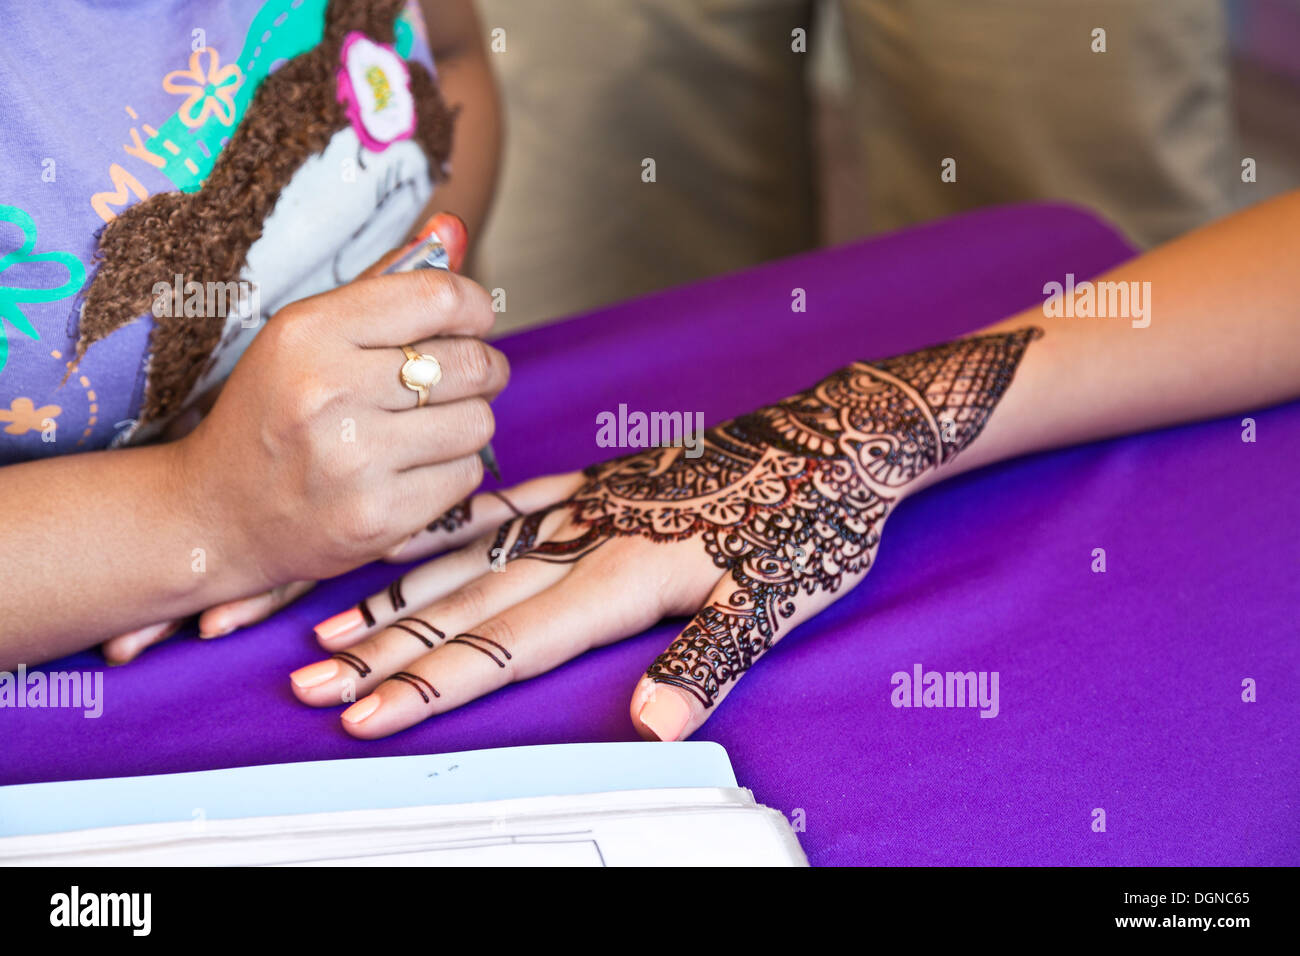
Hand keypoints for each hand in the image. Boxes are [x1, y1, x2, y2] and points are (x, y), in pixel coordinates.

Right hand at [101, 214, 503, 661]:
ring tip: (432, 426)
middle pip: (471, 363)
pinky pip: (465, 476)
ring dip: (469, 422)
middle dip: (483, 369)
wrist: (215, 515)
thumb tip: (453, 228)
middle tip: (467, 378)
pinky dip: (453, 469)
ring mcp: (353, 460)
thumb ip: (383, 283)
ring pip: (478, 422)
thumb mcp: (306, 336)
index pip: (439, 297)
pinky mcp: (377, 518)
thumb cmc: (270, 414)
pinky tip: (414, 467)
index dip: (474, 307)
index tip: (472, 321)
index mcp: (309, 332)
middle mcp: (329, 392)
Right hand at [289, 329, 1039, 739]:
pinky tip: (414, 546)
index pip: (510, 643)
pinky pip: (508, 508)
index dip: (436, 686)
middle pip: (467, 607)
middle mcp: (587, 541)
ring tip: (333, 631)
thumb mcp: (777, 598)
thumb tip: (653, 722)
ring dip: (399, 602)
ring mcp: (586, 511)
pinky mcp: (598, 488)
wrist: (834, 434)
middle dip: (388, 654)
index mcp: (623, 575)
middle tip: (316, 685)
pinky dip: (454, 532)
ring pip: (470, 561)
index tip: (369, 716)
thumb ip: (707, 657)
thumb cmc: (810, 519)